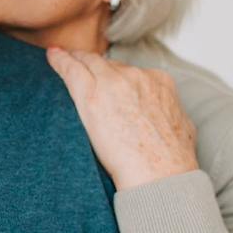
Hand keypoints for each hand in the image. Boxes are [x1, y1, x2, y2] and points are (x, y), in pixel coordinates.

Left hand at [45, 48, 198, 191]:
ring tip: (61, 57)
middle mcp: (137, 77)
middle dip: (94, 66)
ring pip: (90, 63)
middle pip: (109, 65)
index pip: (130, 71)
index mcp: (160, 82)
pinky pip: (72, 70)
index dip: (113, 73)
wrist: (159, 175)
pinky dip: (60, 61)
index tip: (103, 74)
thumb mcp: (180, 126)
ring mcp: (114, 82)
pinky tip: (51, 57)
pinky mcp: (92, 94)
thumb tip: (160, 119)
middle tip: (77, 63)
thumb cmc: (171, 162)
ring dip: (76, 60)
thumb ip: (168, 113)